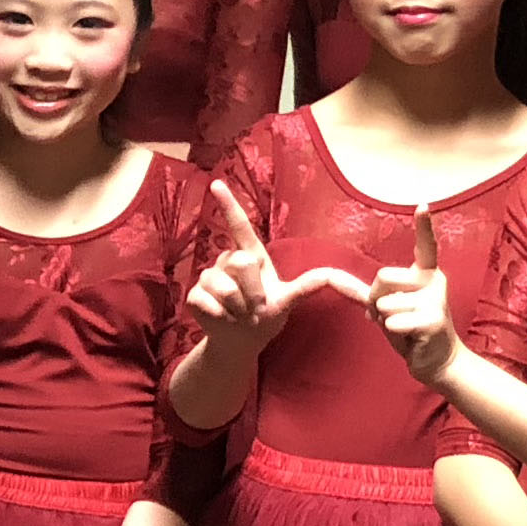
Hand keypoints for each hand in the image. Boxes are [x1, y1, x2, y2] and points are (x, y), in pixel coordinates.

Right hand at [181, 187, 368, 350]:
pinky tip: (223, 319)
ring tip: (240, 315)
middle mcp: (228, 261)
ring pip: (226, 287)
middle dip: (254, 291)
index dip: (228, 204)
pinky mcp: (195, 295)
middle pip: (242, 263)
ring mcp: (209, 277)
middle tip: (256, 308)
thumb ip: (307, 286)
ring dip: (239, 309)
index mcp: (250, 255)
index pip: (239, 225)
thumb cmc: (265, 317)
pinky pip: (209, 302)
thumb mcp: (288, 301)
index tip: (216, 183)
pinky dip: (222, 316)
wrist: (241, 341)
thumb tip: (331, 274)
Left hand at [370, 204, 460, 389]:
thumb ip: (366, 292)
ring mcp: (436, 299)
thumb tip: (332, 278)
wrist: (436, 361)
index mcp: (425, 273)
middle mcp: (434, 280)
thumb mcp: (388, 308)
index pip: (426, 245)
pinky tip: (412, 337)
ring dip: (385, 320)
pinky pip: (393, 321)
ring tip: (405, 328)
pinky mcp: (434, 319)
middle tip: (393, 316)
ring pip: (385, 302)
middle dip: (376, 299)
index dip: (424, 226)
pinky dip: (393, 332)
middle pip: (382, 276)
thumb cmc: (411, 331)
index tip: (423, 205)